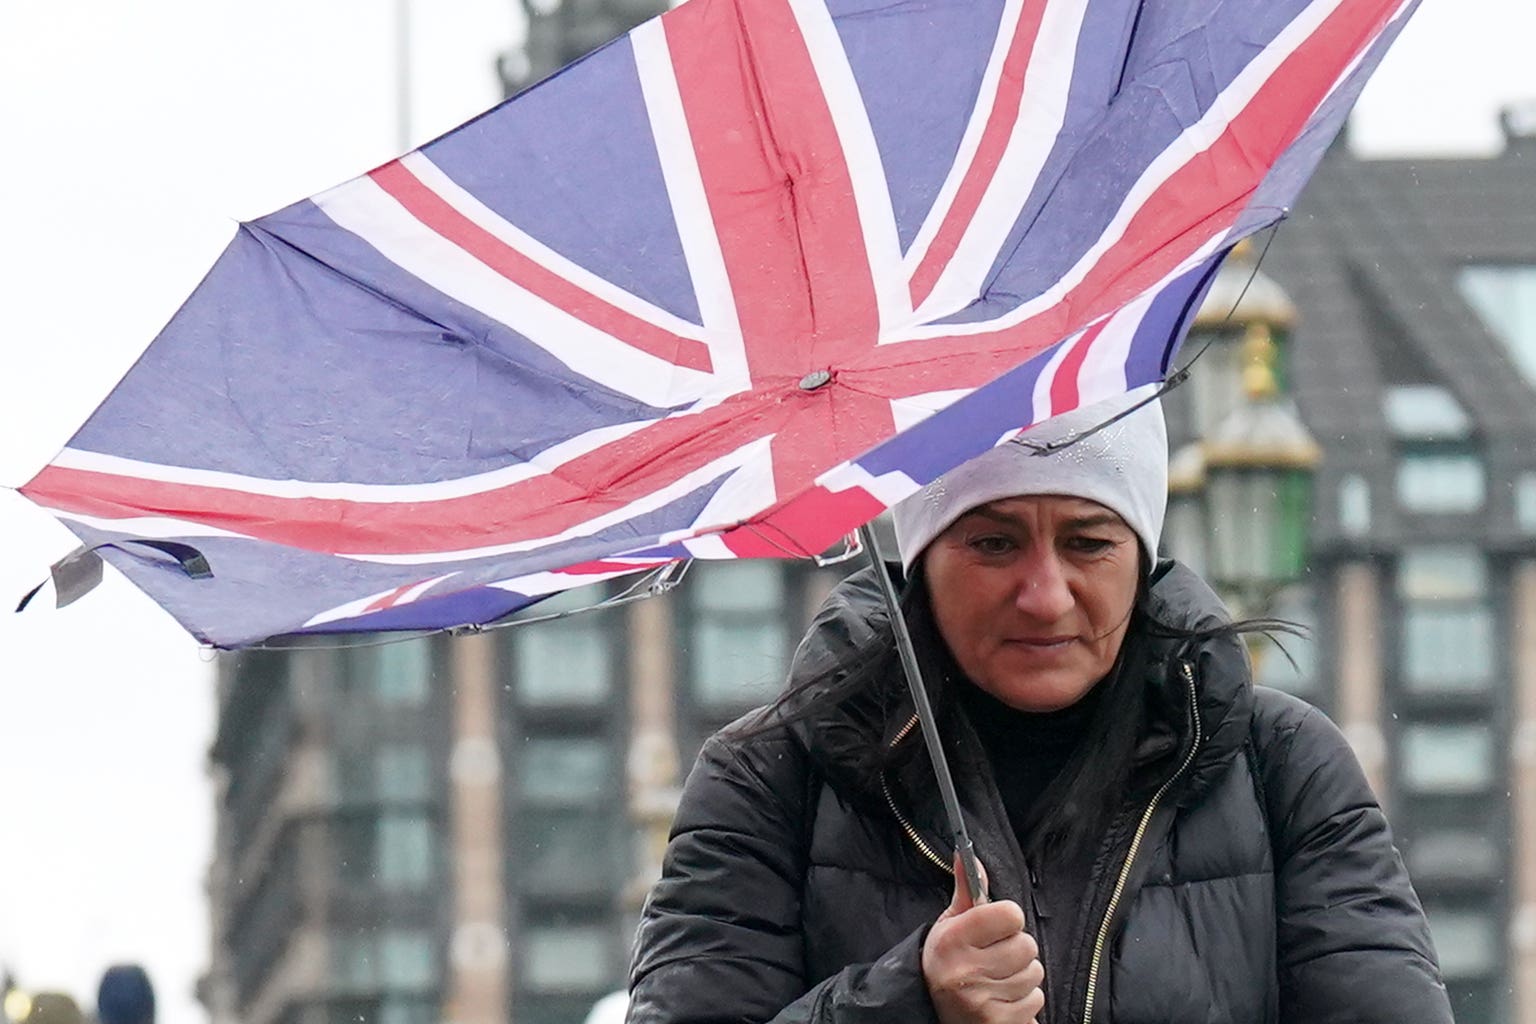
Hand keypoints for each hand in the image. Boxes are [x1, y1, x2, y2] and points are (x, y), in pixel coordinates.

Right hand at [921, 857, 1044, 1023]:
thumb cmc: (947, 962)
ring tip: (997, 981)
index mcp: (954, 940)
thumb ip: (966, 891)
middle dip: (1016, 951)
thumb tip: (965, 853)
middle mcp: (967, 971)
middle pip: (1027, 945)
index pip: (1012, 915)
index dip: (1007, 920)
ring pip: (1034, 974)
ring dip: (1021, 977)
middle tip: (995, 958)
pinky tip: (1001, 1000)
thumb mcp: (949, 925)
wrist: (931, 1012)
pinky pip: (1036, 1001)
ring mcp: (983, 1002)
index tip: (995, 928)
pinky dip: (1023, 1002)